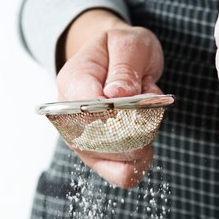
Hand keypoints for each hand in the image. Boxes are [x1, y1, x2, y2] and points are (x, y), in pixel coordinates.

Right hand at [56, 10, 163, 186]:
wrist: (115, 61)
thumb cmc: (121, 50)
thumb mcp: (128, 43)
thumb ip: (125, 67)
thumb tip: (118, 94)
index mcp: (72, 83)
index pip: (90, 109)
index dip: (120, 111)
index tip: (139, 98)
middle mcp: (70, 119)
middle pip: (104, 144)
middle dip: (138, 129)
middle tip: (148, 104)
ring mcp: (83, 143)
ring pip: (116, 164)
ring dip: (143, 146)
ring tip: (147, 121)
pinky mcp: (98, 158)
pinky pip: (121, 175)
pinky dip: (141, 162)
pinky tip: (146, 141)